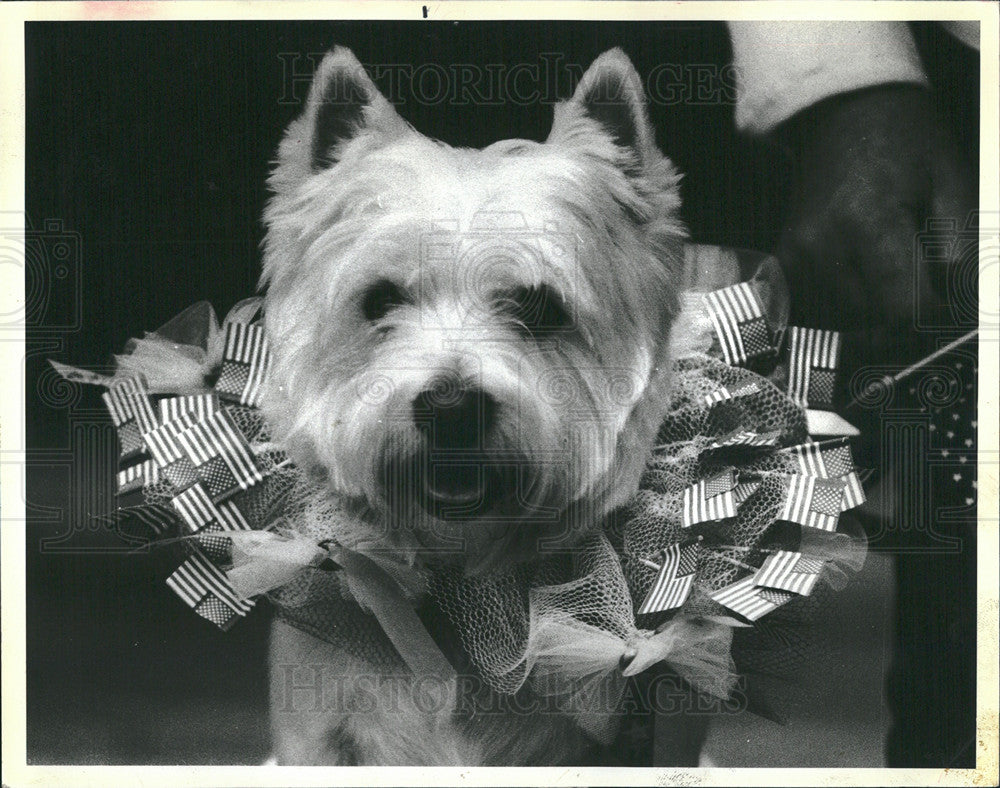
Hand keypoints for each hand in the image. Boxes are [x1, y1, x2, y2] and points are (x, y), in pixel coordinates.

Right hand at [775, 84, 975, 364]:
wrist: (845, 109)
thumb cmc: (905, 138)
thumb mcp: (951, 182)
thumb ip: (960, 250)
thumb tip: (962, 306)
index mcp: (869, 222)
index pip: (902, 309)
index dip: (934, 314)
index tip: (949, 301)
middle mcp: (822, 245)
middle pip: (873, 321)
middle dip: (905, 312)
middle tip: (926, 281)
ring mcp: (797, 255)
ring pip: (845, 320)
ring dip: (875, 311)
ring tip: (892, 270)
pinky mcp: (784, 259)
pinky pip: (816, 306)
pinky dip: (845, 303)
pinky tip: (862, 277)